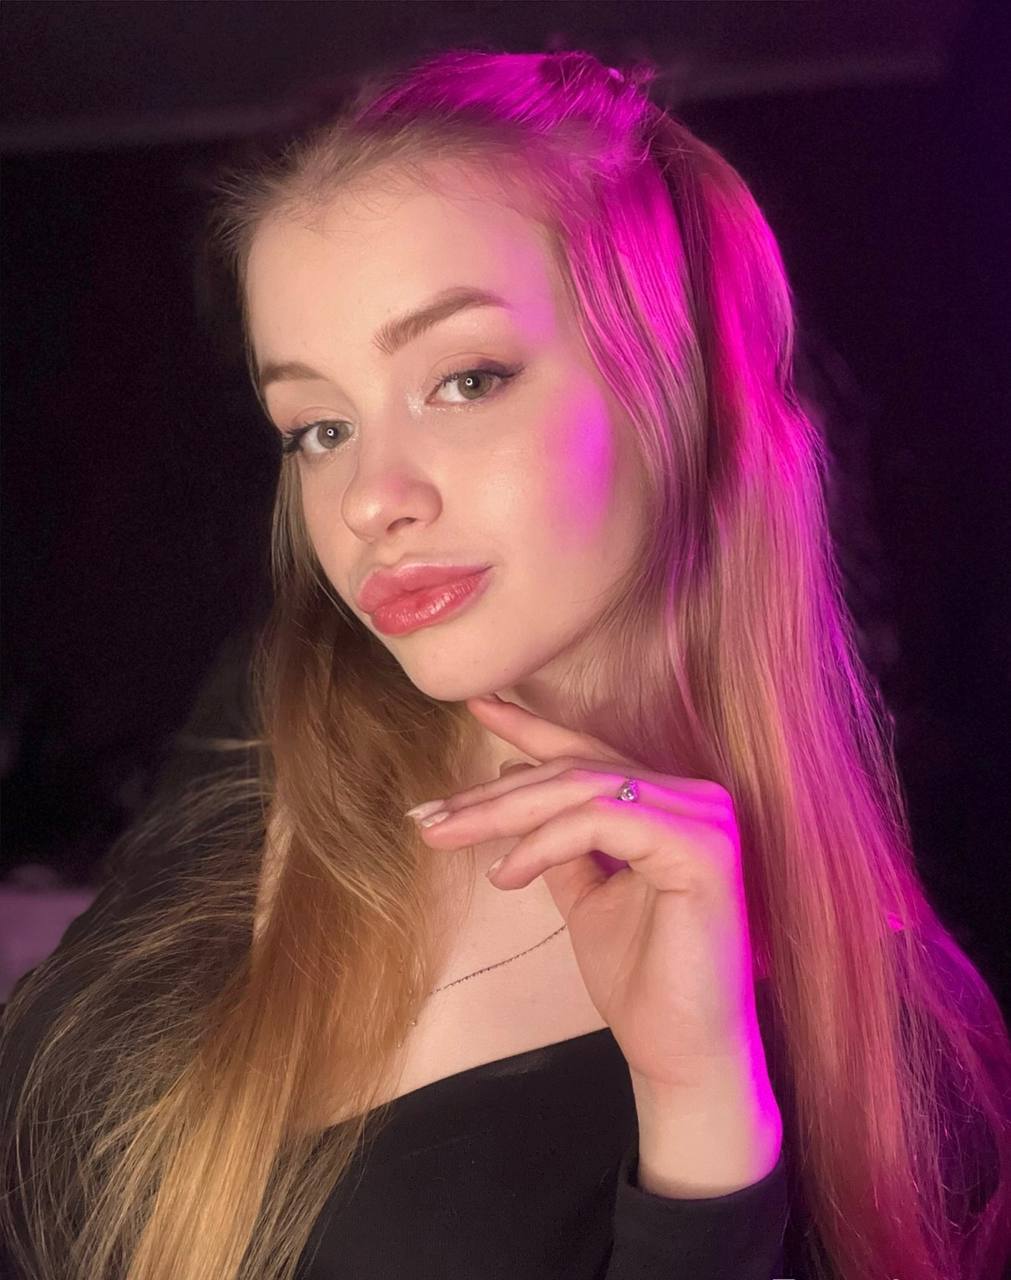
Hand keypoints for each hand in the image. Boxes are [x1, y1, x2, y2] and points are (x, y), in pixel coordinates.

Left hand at [410, 695, 771, 1094]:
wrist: (683, 1056)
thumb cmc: (641, 981)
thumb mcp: (586, 897)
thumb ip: (560, 844)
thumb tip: (515, 790)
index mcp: (669, 804)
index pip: (588, 752)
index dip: (529, 726)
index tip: (474, 706)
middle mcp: (694, 798)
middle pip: (573, 771)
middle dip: (491, 792)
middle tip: (428, 814)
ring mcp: (704, 818)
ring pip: (580, 790)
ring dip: (502, 812)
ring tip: (445, 836)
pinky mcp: (700, 848)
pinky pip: (600, 822)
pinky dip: (543, 843)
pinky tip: (504, 874)